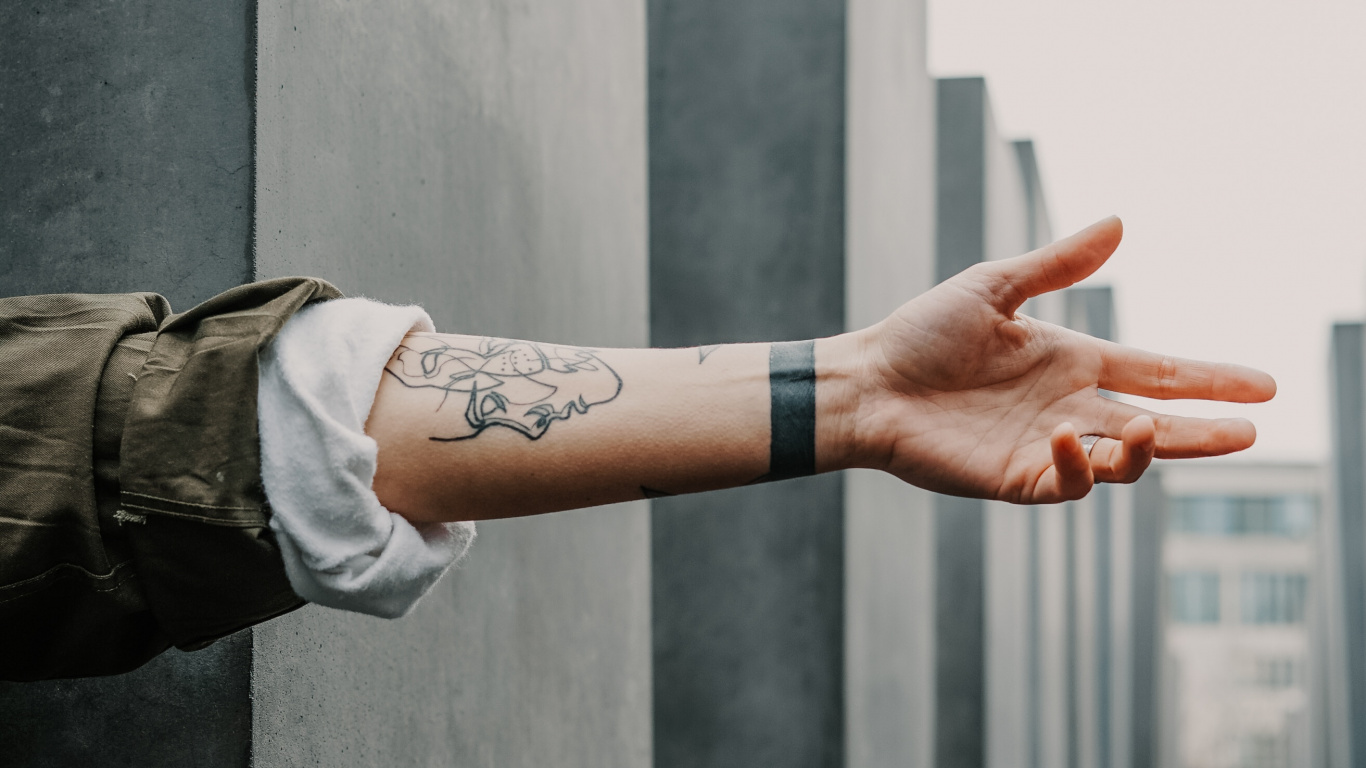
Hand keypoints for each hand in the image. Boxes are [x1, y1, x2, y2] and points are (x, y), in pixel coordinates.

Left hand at [846, 216, 1275, 503]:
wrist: (866, 382)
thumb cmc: (922, 334)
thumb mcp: (993, 288)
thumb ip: (1057, 265)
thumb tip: (1120, 222)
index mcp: (1071, 361)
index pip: (1157, 371)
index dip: (1209, 380)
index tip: (1264, 386)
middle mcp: (1069, 407)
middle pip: (1155, 424)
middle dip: (1204, 432)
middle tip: (1251, 433)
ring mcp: (1045, 447)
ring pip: (1121, 461)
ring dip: (1146, 450)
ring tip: (1150, 426)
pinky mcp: (1014, 478)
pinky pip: (1067, 482)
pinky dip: (1078, 464)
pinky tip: (1063, 434)